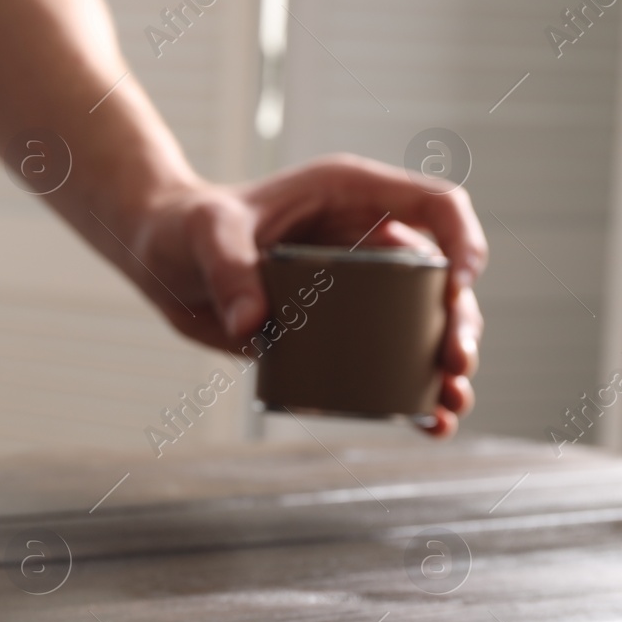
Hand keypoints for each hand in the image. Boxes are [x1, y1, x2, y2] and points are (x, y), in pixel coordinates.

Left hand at [127, 154, 486, 436]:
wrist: (159, 257)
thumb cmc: (185, 226)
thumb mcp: (207, 235)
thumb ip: (229, 271)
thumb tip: (252, 327)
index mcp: (353, 196)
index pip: (437, 206)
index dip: (462, 241)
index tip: (458, 285)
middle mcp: (366, 241)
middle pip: (442, 279)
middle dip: (460, 323)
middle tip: (455, 365)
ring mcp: (356, 287)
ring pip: (424, 326)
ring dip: (446, 367)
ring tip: (451, 405)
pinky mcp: (334, 329)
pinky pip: (385, 359)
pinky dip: (409, 392)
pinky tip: (428, 424)